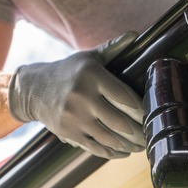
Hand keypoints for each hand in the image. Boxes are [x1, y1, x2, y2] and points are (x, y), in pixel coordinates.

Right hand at [8, 32, 144, 158]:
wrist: (33, 89)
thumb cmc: (68, 71)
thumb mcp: (89, 57)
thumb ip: (113, 48)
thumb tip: (135, 35)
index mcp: (92, 76)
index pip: (125, 97)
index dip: (142, 110)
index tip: (154, 115)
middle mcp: (82, 97)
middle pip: (120, 121)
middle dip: (140, 132)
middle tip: (152, 135)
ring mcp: (74, 117)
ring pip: (110, 137)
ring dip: (130, 145)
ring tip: (142, 146)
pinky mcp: (68, 133)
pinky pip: (95, 147)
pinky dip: (113, 152)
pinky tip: (124, 152)